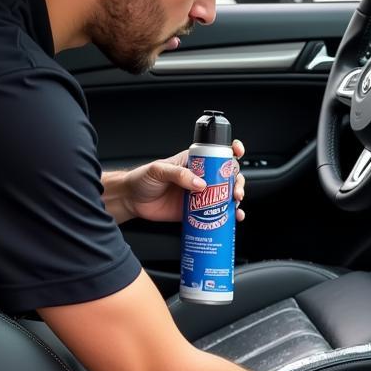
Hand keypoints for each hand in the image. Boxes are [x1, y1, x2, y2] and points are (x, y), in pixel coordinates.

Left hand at [119, 139, 245, 223]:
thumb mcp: (159, 170)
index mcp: (195, 162)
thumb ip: (178, 174)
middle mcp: (201, 177)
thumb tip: (200, 184)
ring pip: (226, 196)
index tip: (238, 152)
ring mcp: (201, 195)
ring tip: (235, 207)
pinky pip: (216, 214)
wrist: (132, 201)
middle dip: (238, 182)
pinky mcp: (197, 212)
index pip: (217, 152)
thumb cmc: (142, 179)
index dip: (231, 150)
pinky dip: (227, 217)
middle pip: (228, 176)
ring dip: (235, 201)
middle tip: (236, 192)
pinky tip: (233, 219)